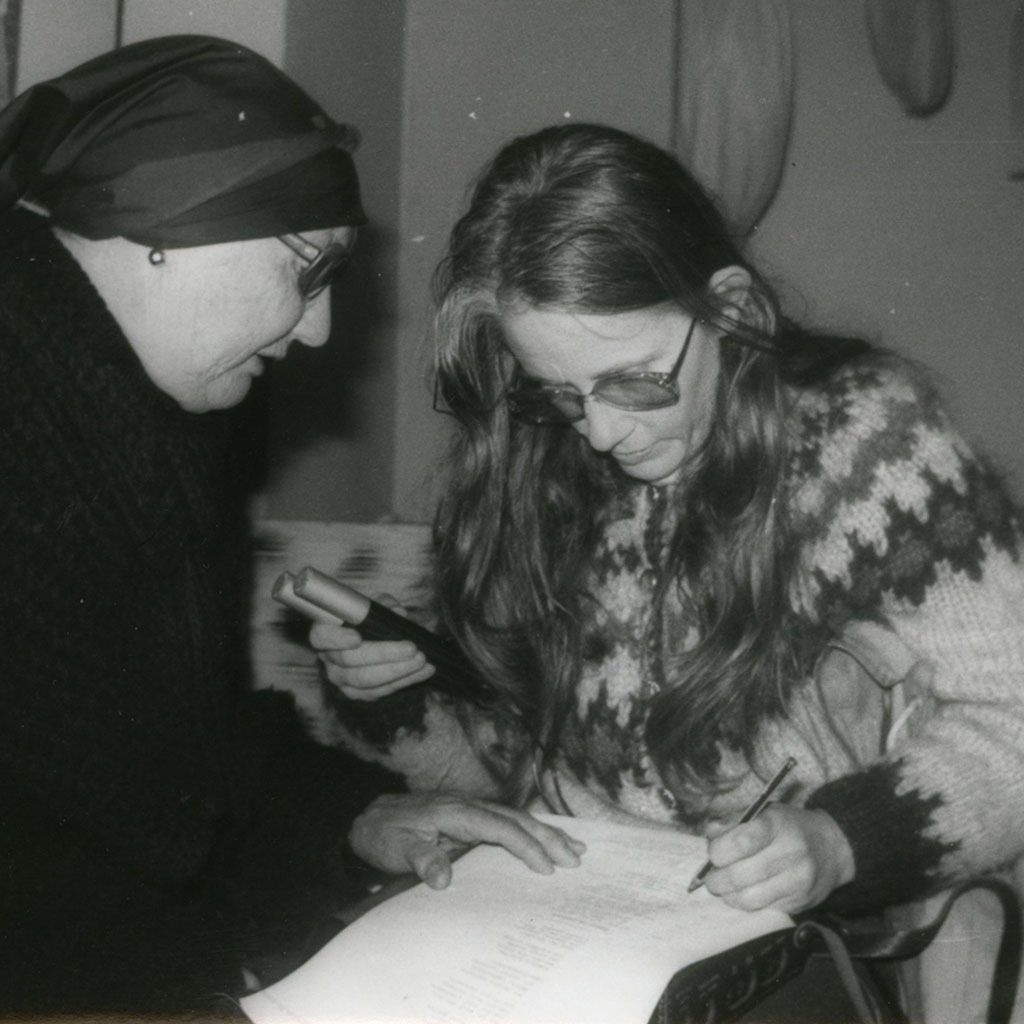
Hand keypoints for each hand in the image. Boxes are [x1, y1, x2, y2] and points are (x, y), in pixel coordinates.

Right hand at [310, 594, 434, 700]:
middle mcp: (328, 658)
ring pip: (366, 680)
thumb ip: (383, 604)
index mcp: (325, 632)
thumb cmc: (367, 619)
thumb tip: (398, 613)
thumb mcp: (372, 605)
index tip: (357, 637)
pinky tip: (424, 672)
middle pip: (350, 661)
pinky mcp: (356, 693)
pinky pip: (379, 691)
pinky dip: (405, 681)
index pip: (321, 636)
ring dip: (398, 671)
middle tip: (411, 648)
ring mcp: (340, 679)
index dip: (337, 639)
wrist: (369, 640)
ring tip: (422, 661)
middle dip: (384, 654)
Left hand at [349, 792, 586, 888]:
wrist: (369, 816)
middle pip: (516, 819)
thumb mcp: (394, 848)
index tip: (546, 867)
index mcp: (455, 812)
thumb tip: (443, 879)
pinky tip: (546, 840)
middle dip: (548, 837)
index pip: (499, 828)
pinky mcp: (470, 818)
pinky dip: (531, 831)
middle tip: (576, 858)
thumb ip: (419, 860)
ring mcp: (471, 810)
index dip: (524, 846)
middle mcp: (469, 806)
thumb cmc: (382, 834)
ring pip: (516, 818)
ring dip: (546, 832)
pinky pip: (507, 823)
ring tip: (576, 848)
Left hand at [701, 805, 853, 914]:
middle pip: (739, 875)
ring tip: (723, 887)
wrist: (832, 849)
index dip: (718, 851)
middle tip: (711, 876)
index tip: (713, 852)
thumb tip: (709, 833)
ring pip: (748, 898)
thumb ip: (735, 823)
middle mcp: (790, 853)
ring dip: (728, 895)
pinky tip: (743, 893)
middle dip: (717, 878)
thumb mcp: (765, 814)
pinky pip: (761, 909)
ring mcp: (797, 881)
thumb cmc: (789, 827)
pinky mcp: (799, 903)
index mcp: (777, 825)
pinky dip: (745, 903)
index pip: (740, 842)